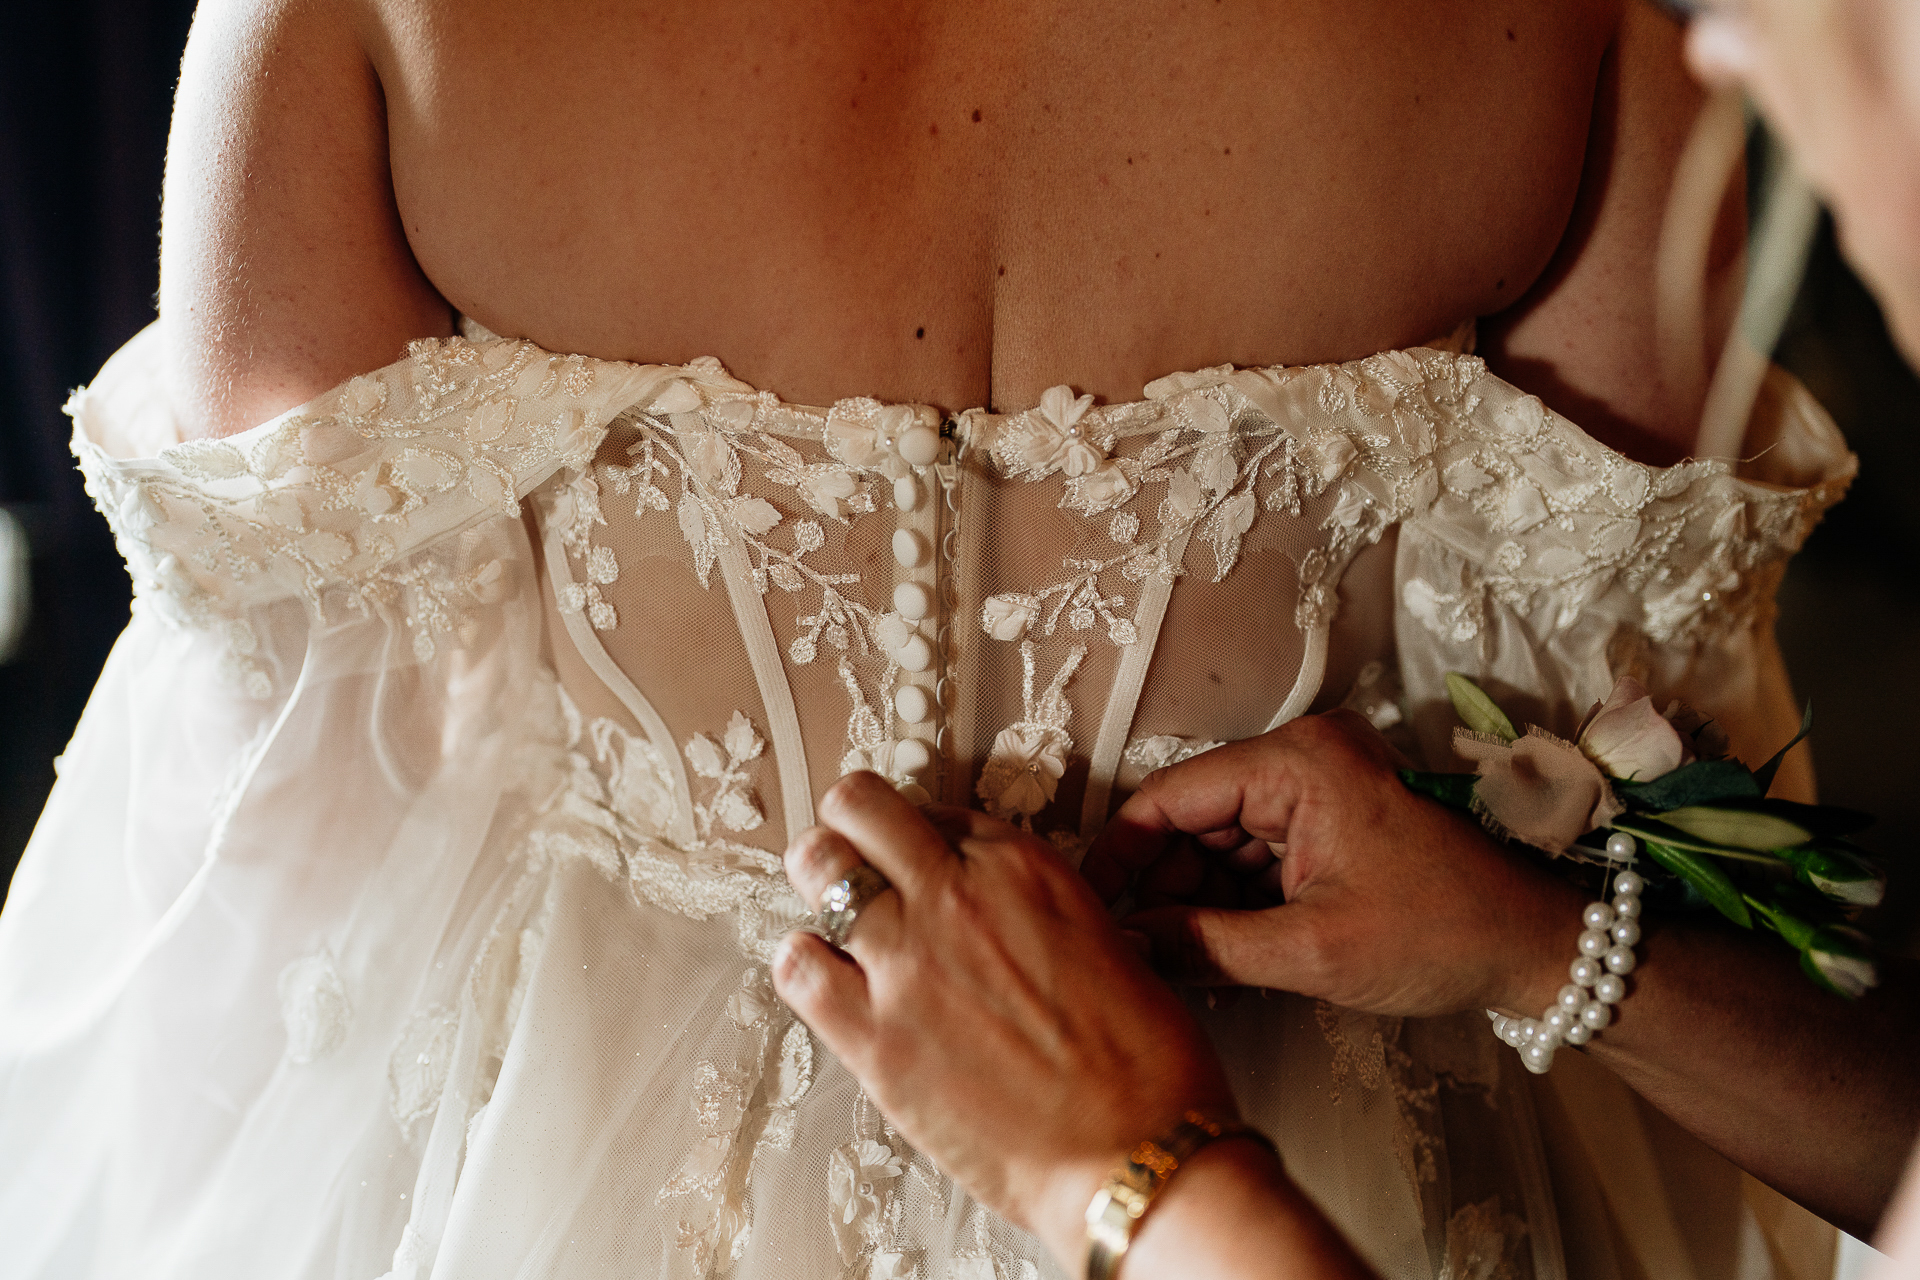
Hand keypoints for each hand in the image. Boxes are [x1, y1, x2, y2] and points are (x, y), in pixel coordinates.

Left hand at [771, 773, 1235, 1269]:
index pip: (932, 810)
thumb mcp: (1102, 941)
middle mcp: (957, 896)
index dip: (917, 836)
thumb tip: (991, 915)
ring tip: (834, 922)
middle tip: (851, 862)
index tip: (914, 860)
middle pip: (858, 811)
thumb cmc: (1143, 1062)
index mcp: (1022, 866)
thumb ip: (1030, 911)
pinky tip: (822, 978)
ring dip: (820, 890)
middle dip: (849, 830)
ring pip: (818, 871)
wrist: (1138, 1154)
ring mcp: (908, 963)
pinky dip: (802, 965)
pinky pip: (799, 969)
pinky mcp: (875, 1038)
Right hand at [1085, 712, 1582, 1018]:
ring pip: (1216, 843)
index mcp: (1298, 762)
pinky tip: (1211, 957)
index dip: (1120, 856)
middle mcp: (1301, 759)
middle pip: (1190, 819)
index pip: (1170, 797)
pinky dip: (1229, 906)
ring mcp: (1316, 790)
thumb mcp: (1313, 951)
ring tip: (1169, 966)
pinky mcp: (1328, 824)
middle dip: (1158, 889)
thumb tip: (1125, 948)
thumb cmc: (1443, 934)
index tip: (1088, 912)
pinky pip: (1252, 857)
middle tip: (1129, 954)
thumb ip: (1207, 946)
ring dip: (1192, 904)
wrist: (1538, 947)